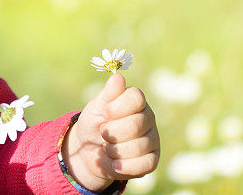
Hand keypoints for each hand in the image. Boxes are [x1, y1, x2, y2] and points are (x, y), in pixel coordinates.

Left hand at [61, 73, 159, 191]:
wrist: (90, 152)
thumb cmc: (94, 124)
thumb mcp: (95, 108)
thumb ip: (107, 94)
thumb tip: (118, 77)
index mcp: (136, 101)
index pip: (136, 97)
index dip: (117, 107)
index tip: (104, 113)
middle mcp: (148, 118)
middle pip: (136, 124)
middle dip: (112, 132)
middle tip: (103, 133)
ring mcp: (153, 139)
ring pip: (138, 146)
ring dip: (114, 150)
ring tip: (107, 148)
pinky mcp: (152, 160)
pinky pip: (143, 164)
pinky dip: (124, 166)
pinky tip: (114, 163)